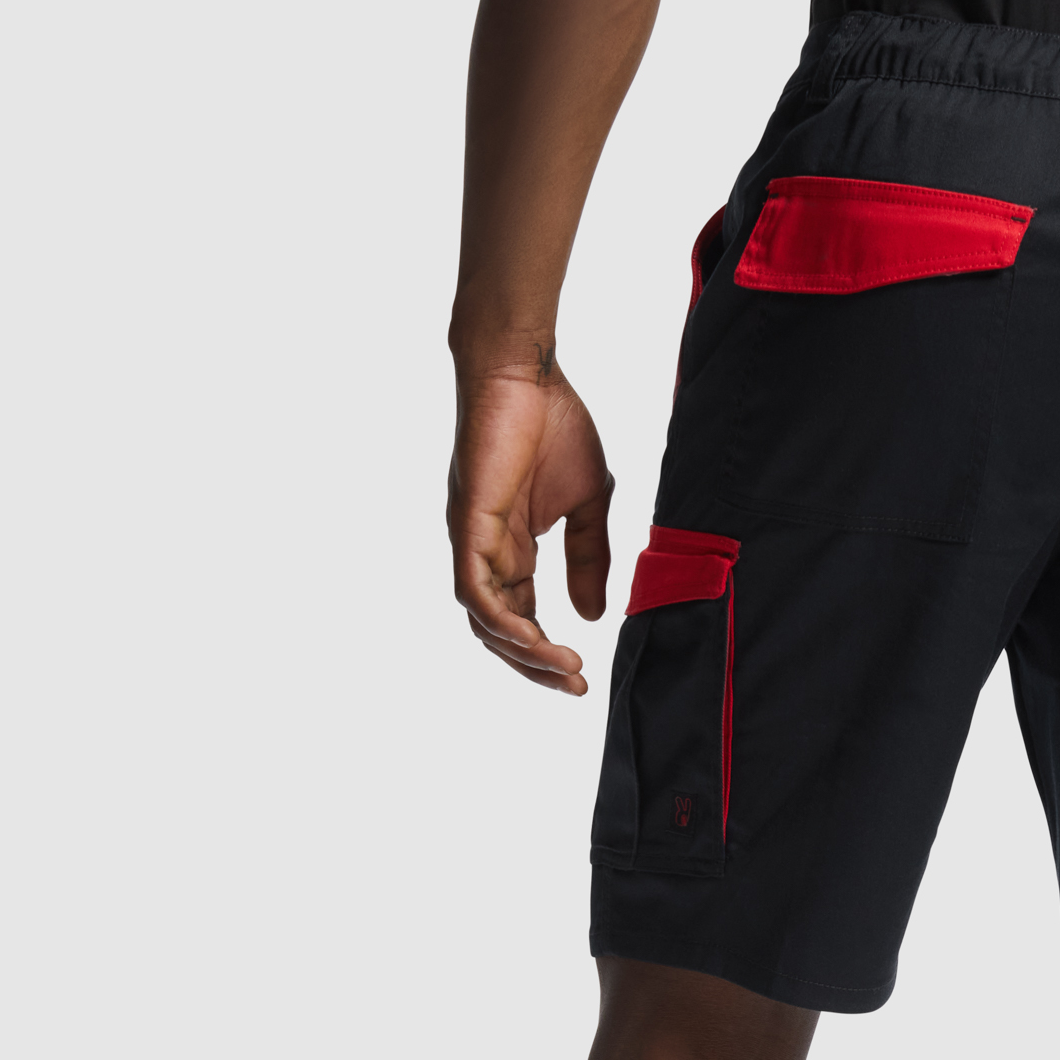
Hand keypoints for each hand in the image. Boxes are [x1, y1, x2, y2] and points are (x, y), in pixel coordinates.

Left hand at [448, 351, 613, 693]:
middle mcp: (484, 551)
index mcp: (509, 548)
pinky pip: (476, 591)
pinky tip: (535, 642)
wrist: (524, 370)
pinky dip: (502, 623)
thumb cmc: (554, 422)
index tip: (582, 676)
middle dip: (534, 666)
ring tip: (564, 669)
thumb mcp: (587, 504)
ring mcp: (472, 540)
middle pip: (498, 630)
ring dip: (523, 653)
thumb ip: (588, 559)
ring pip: (485, 621)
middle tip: (573, 688)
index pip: (519, 617)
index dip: (546, 651)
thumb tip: (591, 615)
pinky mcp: (468, 526)